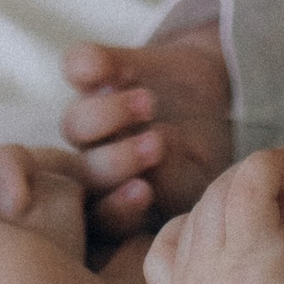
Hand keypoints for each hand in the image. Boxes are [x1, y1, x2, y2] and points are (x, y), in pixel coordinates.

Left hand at [61, 22, 235, 233]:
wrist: (207, 97)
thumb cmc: (203, 153)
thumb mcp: (202, 173)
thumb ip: (175, 181)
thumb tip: (155, 167)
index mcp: (119, 202)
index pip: (104, 218)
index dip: (116, 209)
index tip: (144, 192)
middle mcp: (95, 164)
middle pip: (84, 172)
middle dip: (115, 161)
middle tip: (155, 146)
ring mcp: (91, 119)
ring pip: (75, 123)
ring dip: (107, 114)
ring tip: (148, 103)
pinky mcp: (95, 75)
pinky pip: (75, 66)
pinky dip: (89, 64)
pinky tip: (108, 67)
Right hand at [144, 148, 283, 283]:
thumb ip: (253, 266)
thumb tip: (276, 204)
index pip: (167, 249)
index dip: (201, 221)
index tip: (244, 217)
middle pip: (199, 211)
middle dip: (240, 188)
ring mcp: (218, 271)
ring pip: (220, 194)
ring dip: (260, 171)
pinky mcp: (255, 252)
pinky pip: (250, 183)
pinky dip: (272, 163)